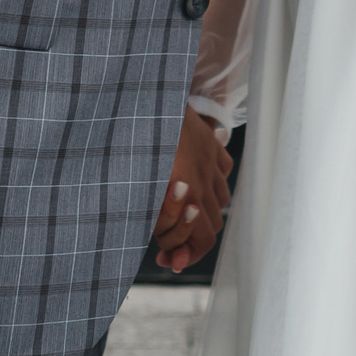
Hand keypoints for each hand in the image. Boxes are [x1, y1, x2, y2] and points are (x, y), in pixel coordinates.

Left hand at [152, 109, 234, 270]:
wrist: (145, 95)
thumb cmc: (133, 140)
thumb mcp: (139, 186)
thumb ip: (156, 218)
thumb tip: (169, 255)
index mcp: (187, 189)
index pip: (204, 238)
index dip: (188, 255)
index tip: (166, 261)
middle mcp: (205, 175)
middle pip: (213, 222)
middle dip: (191, 238)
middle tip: (164, 246)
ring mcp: (211, 156)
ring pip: (221, 198)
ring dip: (203, 211)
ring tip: (180, 214)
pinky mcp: (211, 142)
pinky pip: (223, 170)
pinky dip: (212, 182)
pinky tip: (194, 181)